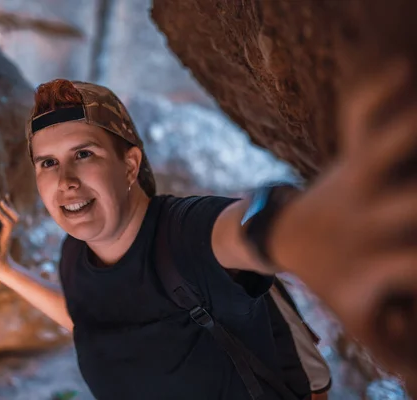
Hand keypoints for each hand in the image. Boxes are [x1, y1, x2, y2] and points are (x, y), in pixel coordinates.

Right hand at [0, 196, 19, 279]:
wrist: (3, 267)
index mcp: (5, 238)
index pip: (8, 224)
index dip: (4, 216)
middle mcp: (8, 232)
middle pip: (14, 218)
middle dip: (9, 209)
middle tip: (1, 200)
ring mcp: (7, 231)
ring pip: (13, 217)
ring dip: (10, 207)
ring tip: (5, 196)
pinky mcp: (4, 231)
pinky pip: (8, 218)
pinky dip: (7, 210)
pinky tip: (3, 203)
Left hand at [271, 60, 416, 375]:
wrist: (278, 237)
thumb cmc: (328, 277)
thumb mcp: (357, 315)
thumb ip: (388, 347)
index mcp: (371, 258)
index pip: (414, 266)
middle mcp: (365, 217)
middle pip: (410, 207)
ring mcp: (355, 181)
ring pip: (380, 146)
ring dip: (409, 130)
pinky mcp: (350, 155)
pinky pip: (359, 114)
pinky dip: (377, 92)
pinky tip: (400, 73)